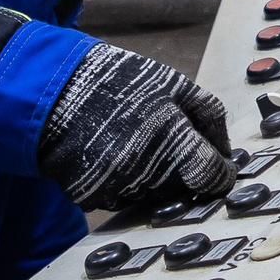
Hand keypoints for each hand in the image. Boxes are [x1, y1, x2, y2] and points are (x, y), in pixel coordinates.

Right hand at [38, 43, 234, 210]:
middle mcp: (147, 170)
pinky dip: (121, 182)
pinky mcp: (92, 198)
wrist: (52, 89)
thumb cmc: (115, 80)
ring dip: (151, 178)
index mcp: (172, 139)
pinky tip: (109, 153)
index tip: (217, 168)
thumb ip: (208, 115)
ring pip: (152, 196)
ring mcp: (118, 187)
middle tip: (161, 141)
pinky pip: (121, 199)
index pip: (212, 178)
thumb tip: (228, 152)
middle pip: (182, 189)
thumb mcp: (171, 82)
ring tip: (131, 141)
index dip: (219, 174)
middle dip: (181, 171)